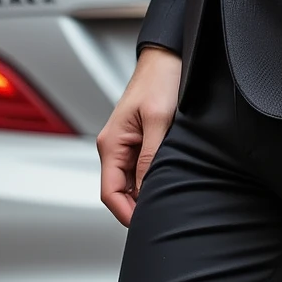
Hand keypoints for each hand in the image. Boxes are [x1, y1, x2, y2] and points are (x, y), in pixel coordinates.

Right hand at [97, 45, 182, 225]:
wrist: (168, 58)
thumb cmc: (160, 80)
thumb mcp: (158, 119)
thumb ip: (150, 155)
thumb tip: (146, 188)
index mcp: (111, 144)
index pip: (110, 192)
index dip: (126, 213)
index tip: (146, 223)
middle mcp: (115, 147)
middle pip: (120, 192)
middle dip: (138, 207)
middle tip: (165, 215)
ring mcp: (127, 146)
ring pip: (132, 183)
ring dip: (147, 194)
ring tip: (170, 201)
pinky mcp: (140, 142)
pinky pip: (142, 170)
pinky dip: (153, 180)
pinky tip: (170, 183)